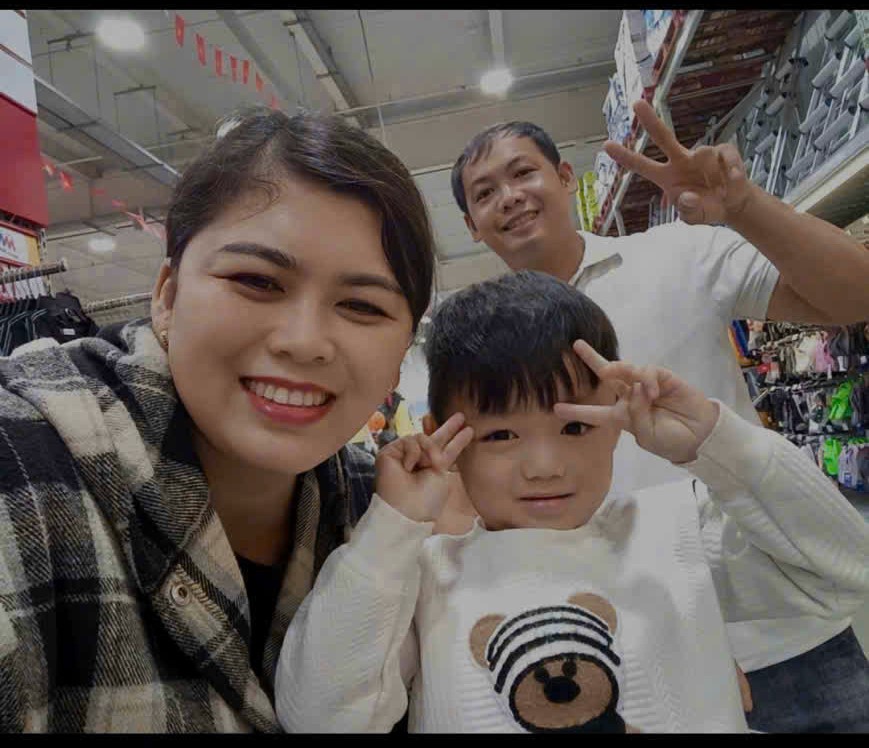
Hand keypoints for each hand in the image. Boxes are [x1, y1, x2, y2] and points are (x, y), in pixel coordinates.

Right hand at [375, 413, 473, 523]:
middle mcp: (417, 460)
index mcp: (431, 468)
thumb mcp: (442, 474)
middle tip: (461, 416)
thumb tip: (441, 443)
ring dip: (429, 450)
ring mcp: (402, 455)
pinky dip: (413, 453)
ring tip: (427, 465)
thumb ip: (443, 454)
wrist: (406, 509)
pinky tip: (408, 468)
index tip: (468, 430)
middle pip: (432, 438)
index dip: (456, 440)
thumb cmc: (425, 499)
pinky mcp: (389, 452)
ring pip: (421, 437)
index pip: (445, 450)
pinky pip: (408, 441)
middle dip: (448, 427)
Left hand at [553, 340, 718, 463]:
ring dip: (615, 368)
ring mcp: (646, 386)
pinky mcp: (663, 377)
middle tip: (576, 345)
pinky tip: (651, 390)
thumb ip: (636, 413)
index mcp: (623, 416)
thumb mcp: (646, 434)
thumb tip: (636, 389)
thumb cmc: (670, 440)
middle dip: (592, 360)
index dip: (577, 411)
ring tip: (607, 370)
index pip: (596, 413)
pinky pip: (647, 372)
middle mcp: (631, 397)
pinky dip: (645, 379)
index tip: (556, 409)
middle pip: (608, 376)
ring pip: (625, 369)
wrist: (700, 437)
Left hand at [603, 100, 757, 225]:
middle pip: (663, 137)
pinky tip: (732, 180)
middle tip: (636, 103)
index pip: (642, 166)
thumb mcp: (693, 217)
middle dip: (651, 121)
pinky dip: (731, 168)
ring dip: (712, 172)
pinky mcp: (723, 152)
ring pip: (702, 151)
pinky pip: (724, 154)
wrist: (732, 206)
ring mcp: (701, 155)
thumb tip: (686, 196)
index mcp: (666, 177)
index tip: (606, 145)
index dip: (625, 156)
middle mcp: (680, 161)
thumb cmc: (706, 209)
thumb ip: (688, 211)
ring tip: (719, 189)